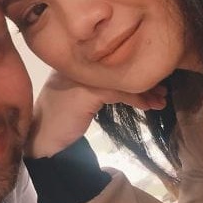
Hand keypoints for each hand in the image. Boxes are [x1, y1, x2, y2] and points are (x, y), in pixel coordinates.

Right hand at [25, 71, 166, 157]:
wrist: (40, 142)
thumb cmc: (59, 123)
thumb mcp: (79, 101)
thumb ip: (97, 89)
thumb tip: (127, 86)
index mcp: (73, 64)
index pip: (109, 60)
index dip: (131, 70)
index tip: (152, 83)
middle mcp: (75, 65)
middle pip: (116, 65)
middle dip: (142, 78)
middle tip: (162, 90)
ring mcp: (79, 76)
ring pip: (120, 77)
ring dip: (144, 90)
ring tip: (160, 100)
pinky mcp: (85, 91)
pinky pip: (118, 90)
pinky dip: (136, 98)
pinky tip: (148, 106)